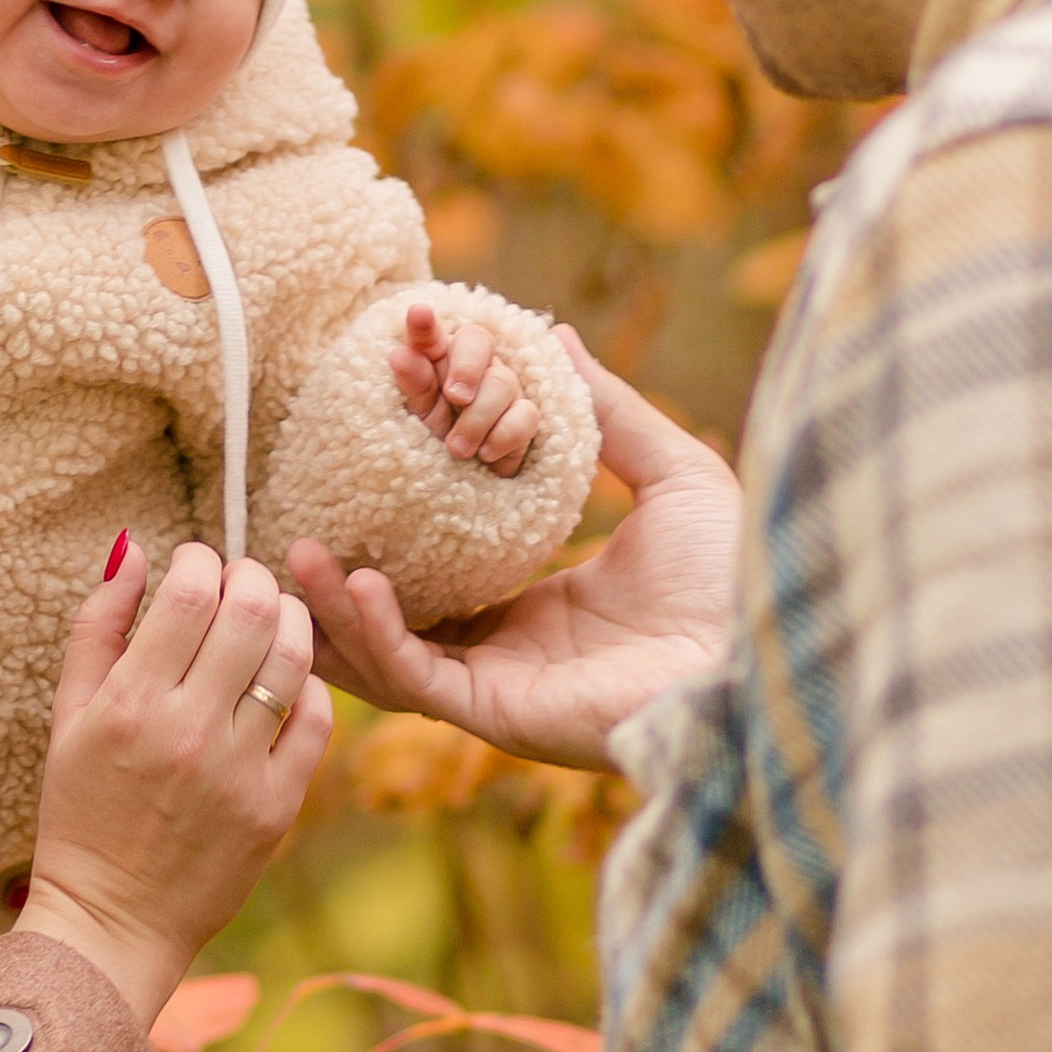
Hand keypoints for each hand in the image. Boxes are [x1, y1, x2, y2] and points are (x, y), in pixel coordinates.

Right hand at [20, 543, 332, 1026]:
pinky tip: (288, 682)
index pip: (189, 595)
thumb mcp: (66, 717)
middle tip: (243, 582)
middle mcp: (187, 732)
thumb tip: (134, 551)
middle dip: (251, 577)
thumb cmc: (81, 813)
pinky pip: (317, 719)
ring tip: (275, 617)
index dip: (201, 560)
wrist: (111, 919)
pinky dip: (310, 685)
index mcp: (129, 704)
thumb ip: (97, 627)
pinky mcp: (277, 806)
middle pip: (251, 612)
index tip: (197, 564)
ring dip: (292, 618)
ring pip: (293, 658)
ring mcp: (239, 771)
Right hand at [287, 327, 740, 770]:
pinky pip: (417, 676)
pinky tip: (357, 582)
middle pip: (394, 616)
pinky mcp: (499, 713)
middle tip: (290, 522)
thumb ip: (609, 412)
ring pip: (386, 654)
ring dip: (332, 609)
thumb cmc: (736, 576)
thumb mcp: (672, 474)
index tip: (362, 443)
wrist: (761, 654)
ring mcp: (498, 686)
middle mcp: (508, 649)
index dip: (396, 505)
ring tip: (295, 553)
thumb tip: (555, 337)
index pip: (439, 561)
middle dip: (336, 577)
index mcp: (538, 602)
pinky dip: (377, 633)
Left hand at [390, 303, 535, 477]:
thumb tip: (400, 352)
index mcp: (438, 359)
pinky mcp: (524, 416)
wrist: (460, 487)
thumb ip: (413, 384)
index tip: (418, 314)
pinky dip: (503, 436)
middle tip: (455, 397)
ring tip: (456, 449)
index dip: (426, 324)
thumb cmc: (432, 443)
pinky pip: (525, 415)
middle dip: (466, 368)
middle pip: (478, 340)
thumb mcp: (415, 416)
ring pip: (501, 383)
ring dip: (476, 420)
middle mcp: (472, 366)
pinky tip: (485, 455)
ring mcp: (502, 388)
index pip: (432, 334)